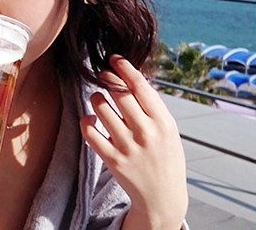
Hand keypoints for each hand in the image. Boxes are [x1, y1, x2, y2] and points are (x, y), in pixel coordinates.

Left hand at [79, 55, 186, 229]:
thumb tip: (132, 75)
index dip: (125, 68)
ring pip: (101, 108)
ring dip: (96, 98)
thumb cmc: (165, 156)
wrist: (163, 196)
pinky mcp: (112, 159)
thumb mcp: (168, 129)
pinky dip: (86, 121)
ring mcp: (127, 146)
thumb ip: (152, 106)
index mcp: (163, 122)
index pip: (140, 86)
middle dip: (107, 78)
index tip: (114, 58)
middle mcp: (145, 132)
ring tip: (99, 99)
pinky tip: (90, 119)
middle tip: (102, 74)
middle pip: (119, 93)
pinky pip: (90, 132)